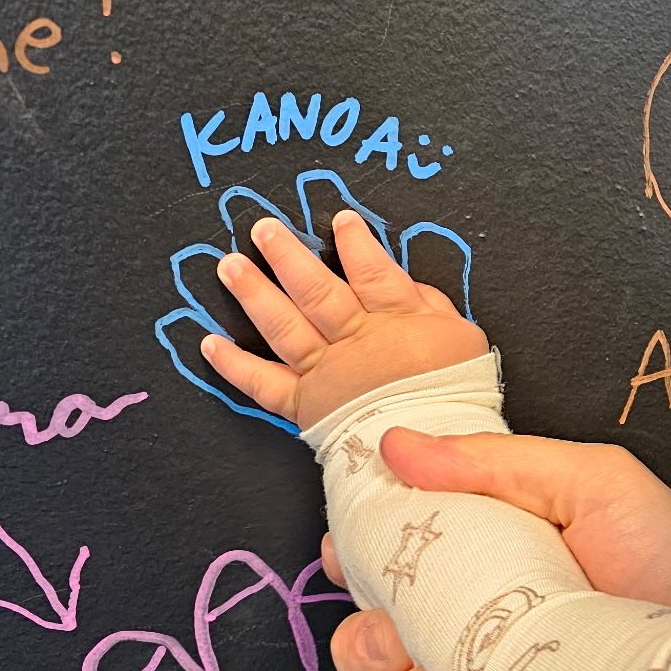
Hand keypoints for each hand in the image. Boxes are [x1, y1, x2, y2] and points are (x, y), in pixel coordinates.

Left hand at [153, 166, 475, 433]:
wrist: (438, 451)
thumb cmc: (456, 395)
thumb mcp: (462, 340)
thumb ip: (431, 306)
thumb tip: (406, 284)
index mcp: (395, 320)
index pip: (372, 271)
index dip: (355, 243)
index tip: (339, 219)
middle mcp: (353, 341)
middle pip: (316, 291)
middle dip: (287, 256)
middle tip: (261, 229)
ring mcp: (324, 373)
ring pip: (284, 327)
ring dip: (254, 294)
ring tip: (228, 265)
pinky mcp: (304, 404)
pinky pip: (262, 383)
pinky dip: (233, 364)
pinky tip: (208, 342)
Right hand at [325, 434, 670, 670]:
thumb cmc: (669, 553)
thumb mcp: (590, 483)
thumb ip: (492, 462)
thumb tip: (395, 444)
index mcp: (479, 548)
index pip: (383, 557)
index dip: (355, 562)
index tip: (358, 562)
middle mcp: (475, 617)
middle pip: (372, 638)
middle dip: (371, 641)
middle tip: (405, 637)